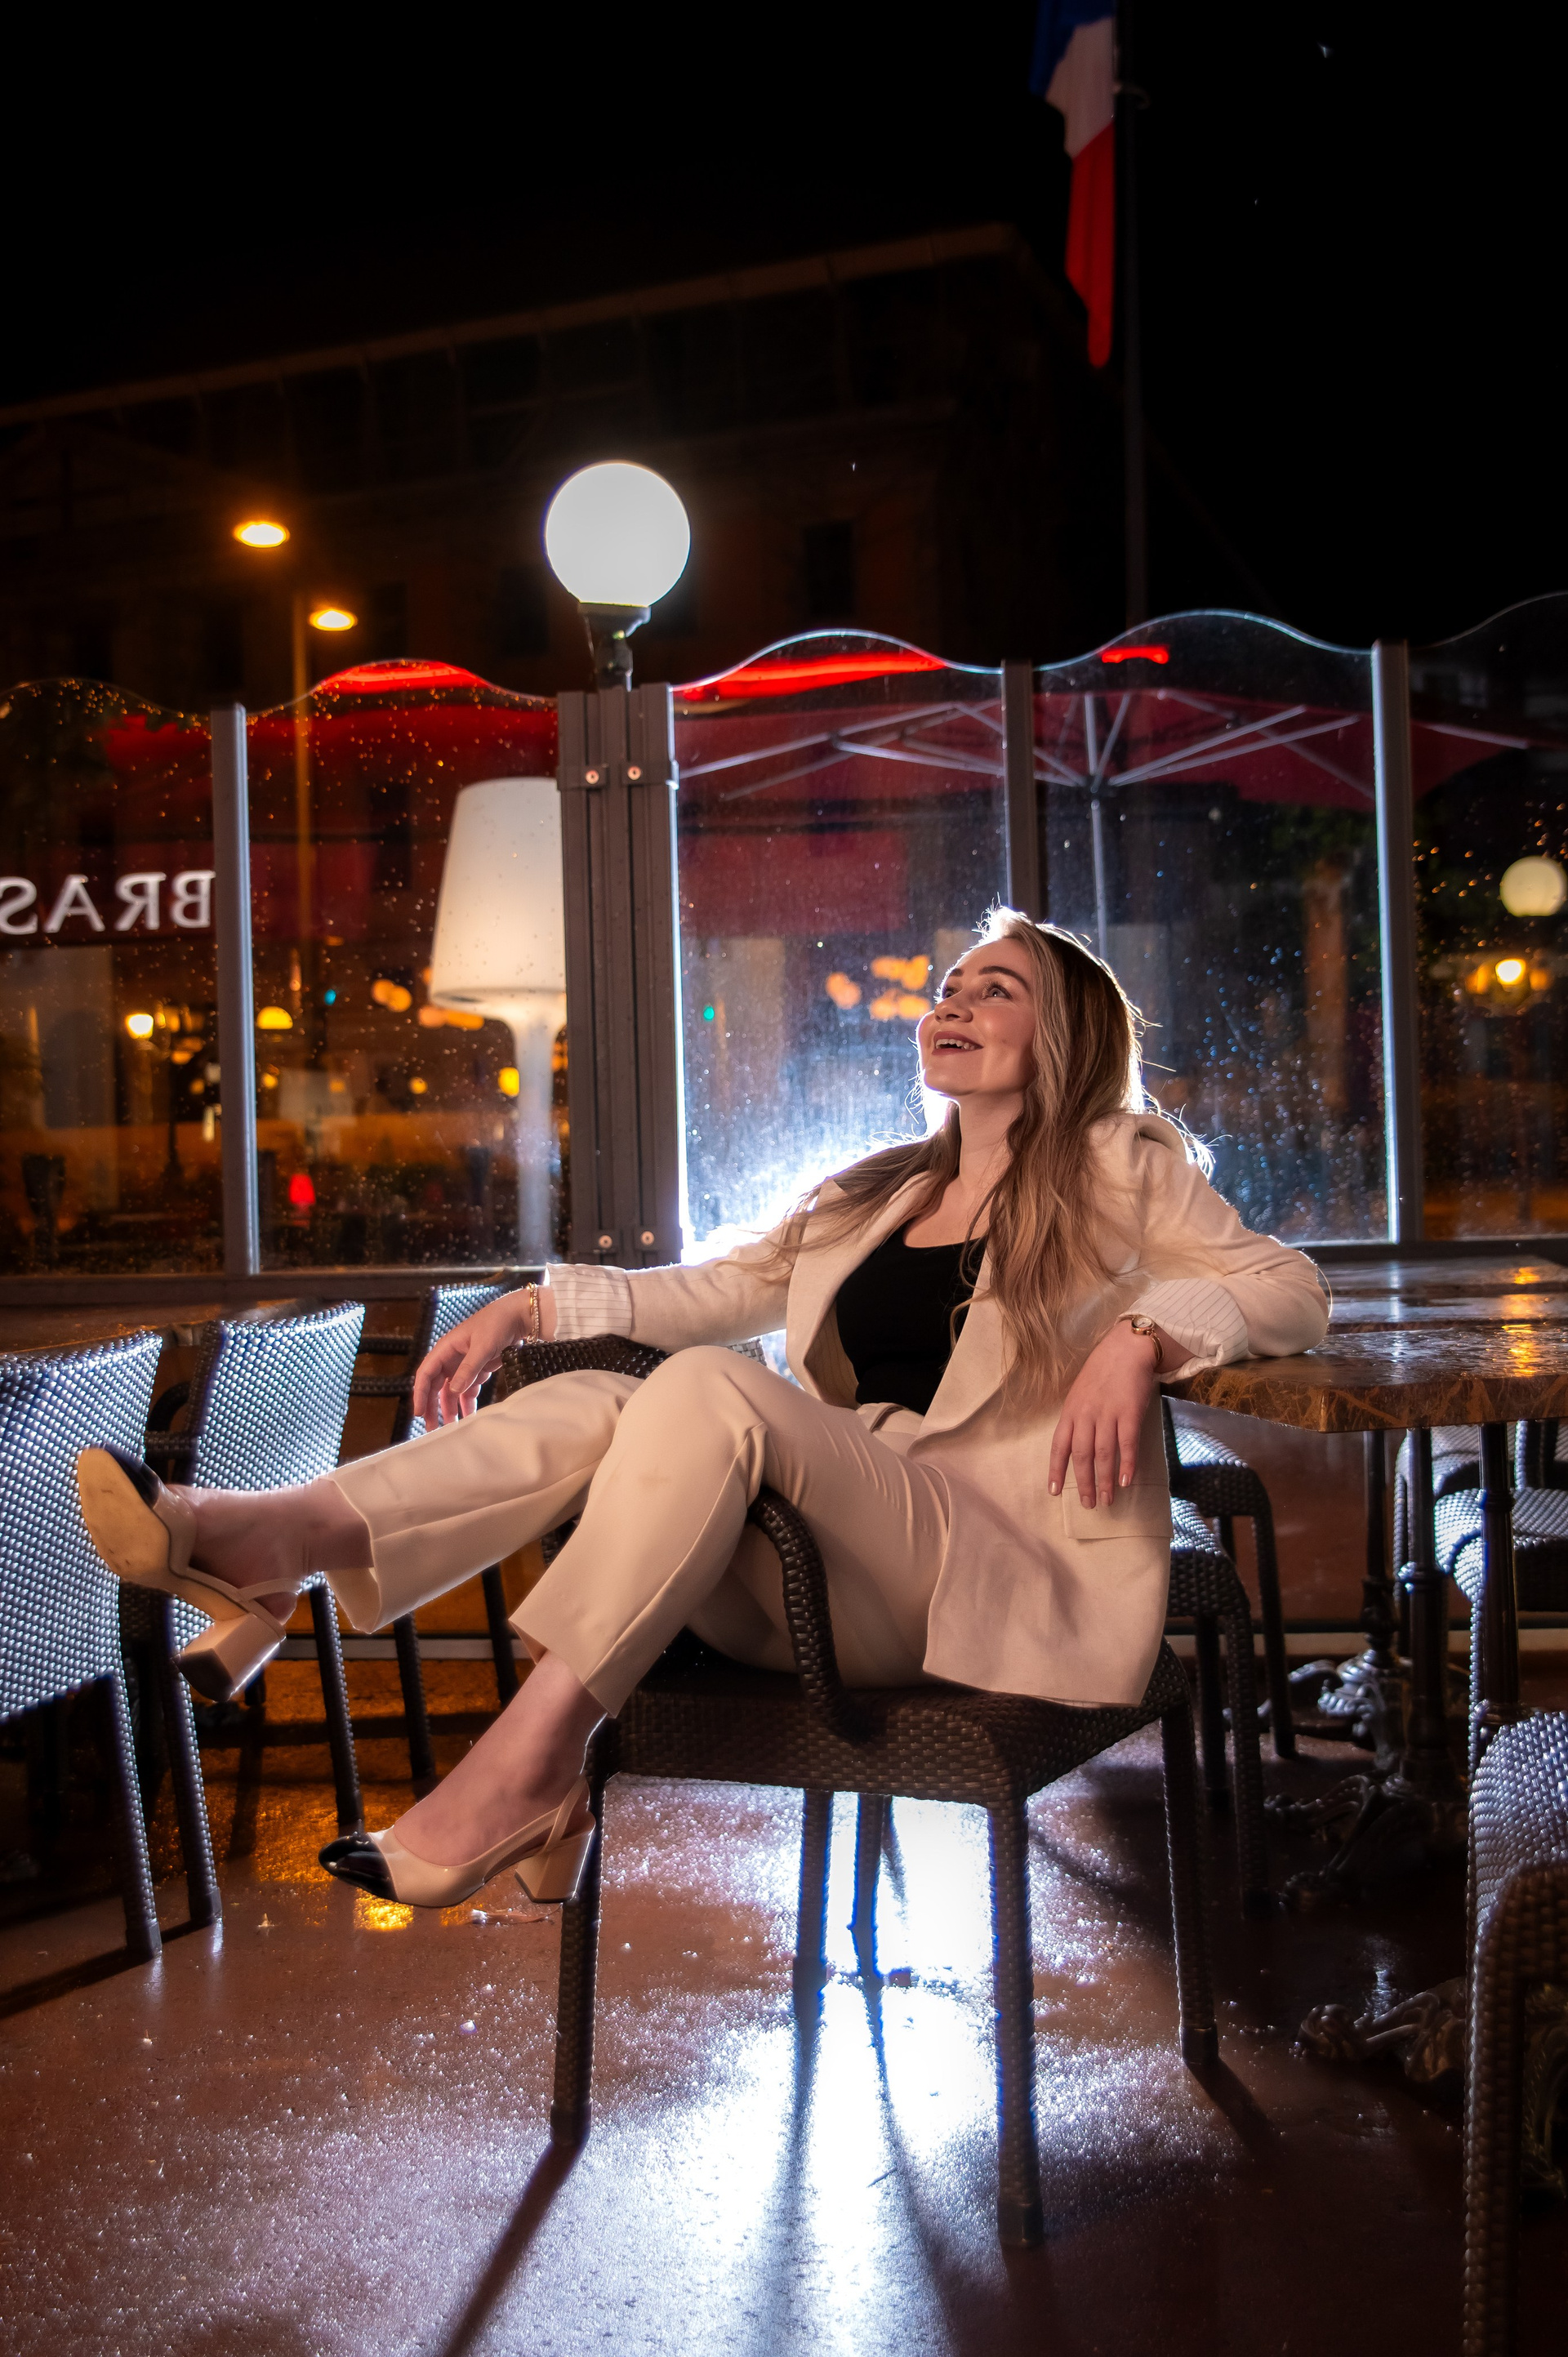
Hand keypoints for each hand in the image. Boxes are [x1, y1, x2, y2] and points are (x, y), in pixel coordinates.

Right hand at [412, 1285, 558, 1428]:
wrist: (518, 1316)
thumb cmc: (497, 1323)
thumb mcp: (483, 1346)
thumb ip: (468, 1368)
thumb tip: (453, 1390)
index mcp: (446, 1348)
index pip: (426, 1374)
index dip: (420, 1394)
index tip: (419, 1413)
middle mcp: (451, 1358)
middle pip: (436, 1386)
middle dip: (433, 1407)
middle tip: (432, 1429)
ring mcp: (464, 1365)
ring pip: (451, 1391)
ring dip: (450, 1409)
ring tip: (451, 1428)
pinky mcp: (477, 1369)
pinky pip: (467, 1390)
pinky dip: (467, 1404)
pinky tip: (468, 1417)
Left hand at [1048, 1320, 1172, 1508]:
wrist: (1127, 1348)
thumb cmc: (1103, 1371)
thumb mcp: (1080, 1392)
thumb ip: (1077, 1417)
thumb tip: (1075, 1445)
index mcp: (1071, 1411)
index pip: (1059, 1446)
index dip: (1056, 1470)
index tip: (1054, 1491)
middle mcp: (1086, 1414)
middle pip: (1082, 1455)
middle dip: (1083, 1483)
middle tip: (1088, 1504)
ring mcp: (1108, 1413)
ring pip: (1103, 1454)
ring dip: (1104, 1480)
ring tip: (1106, 1500)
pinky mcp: (1129, 1412)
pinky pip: (1127, 1444)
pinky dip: (1126, 1464)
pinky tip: (1125, 1481)